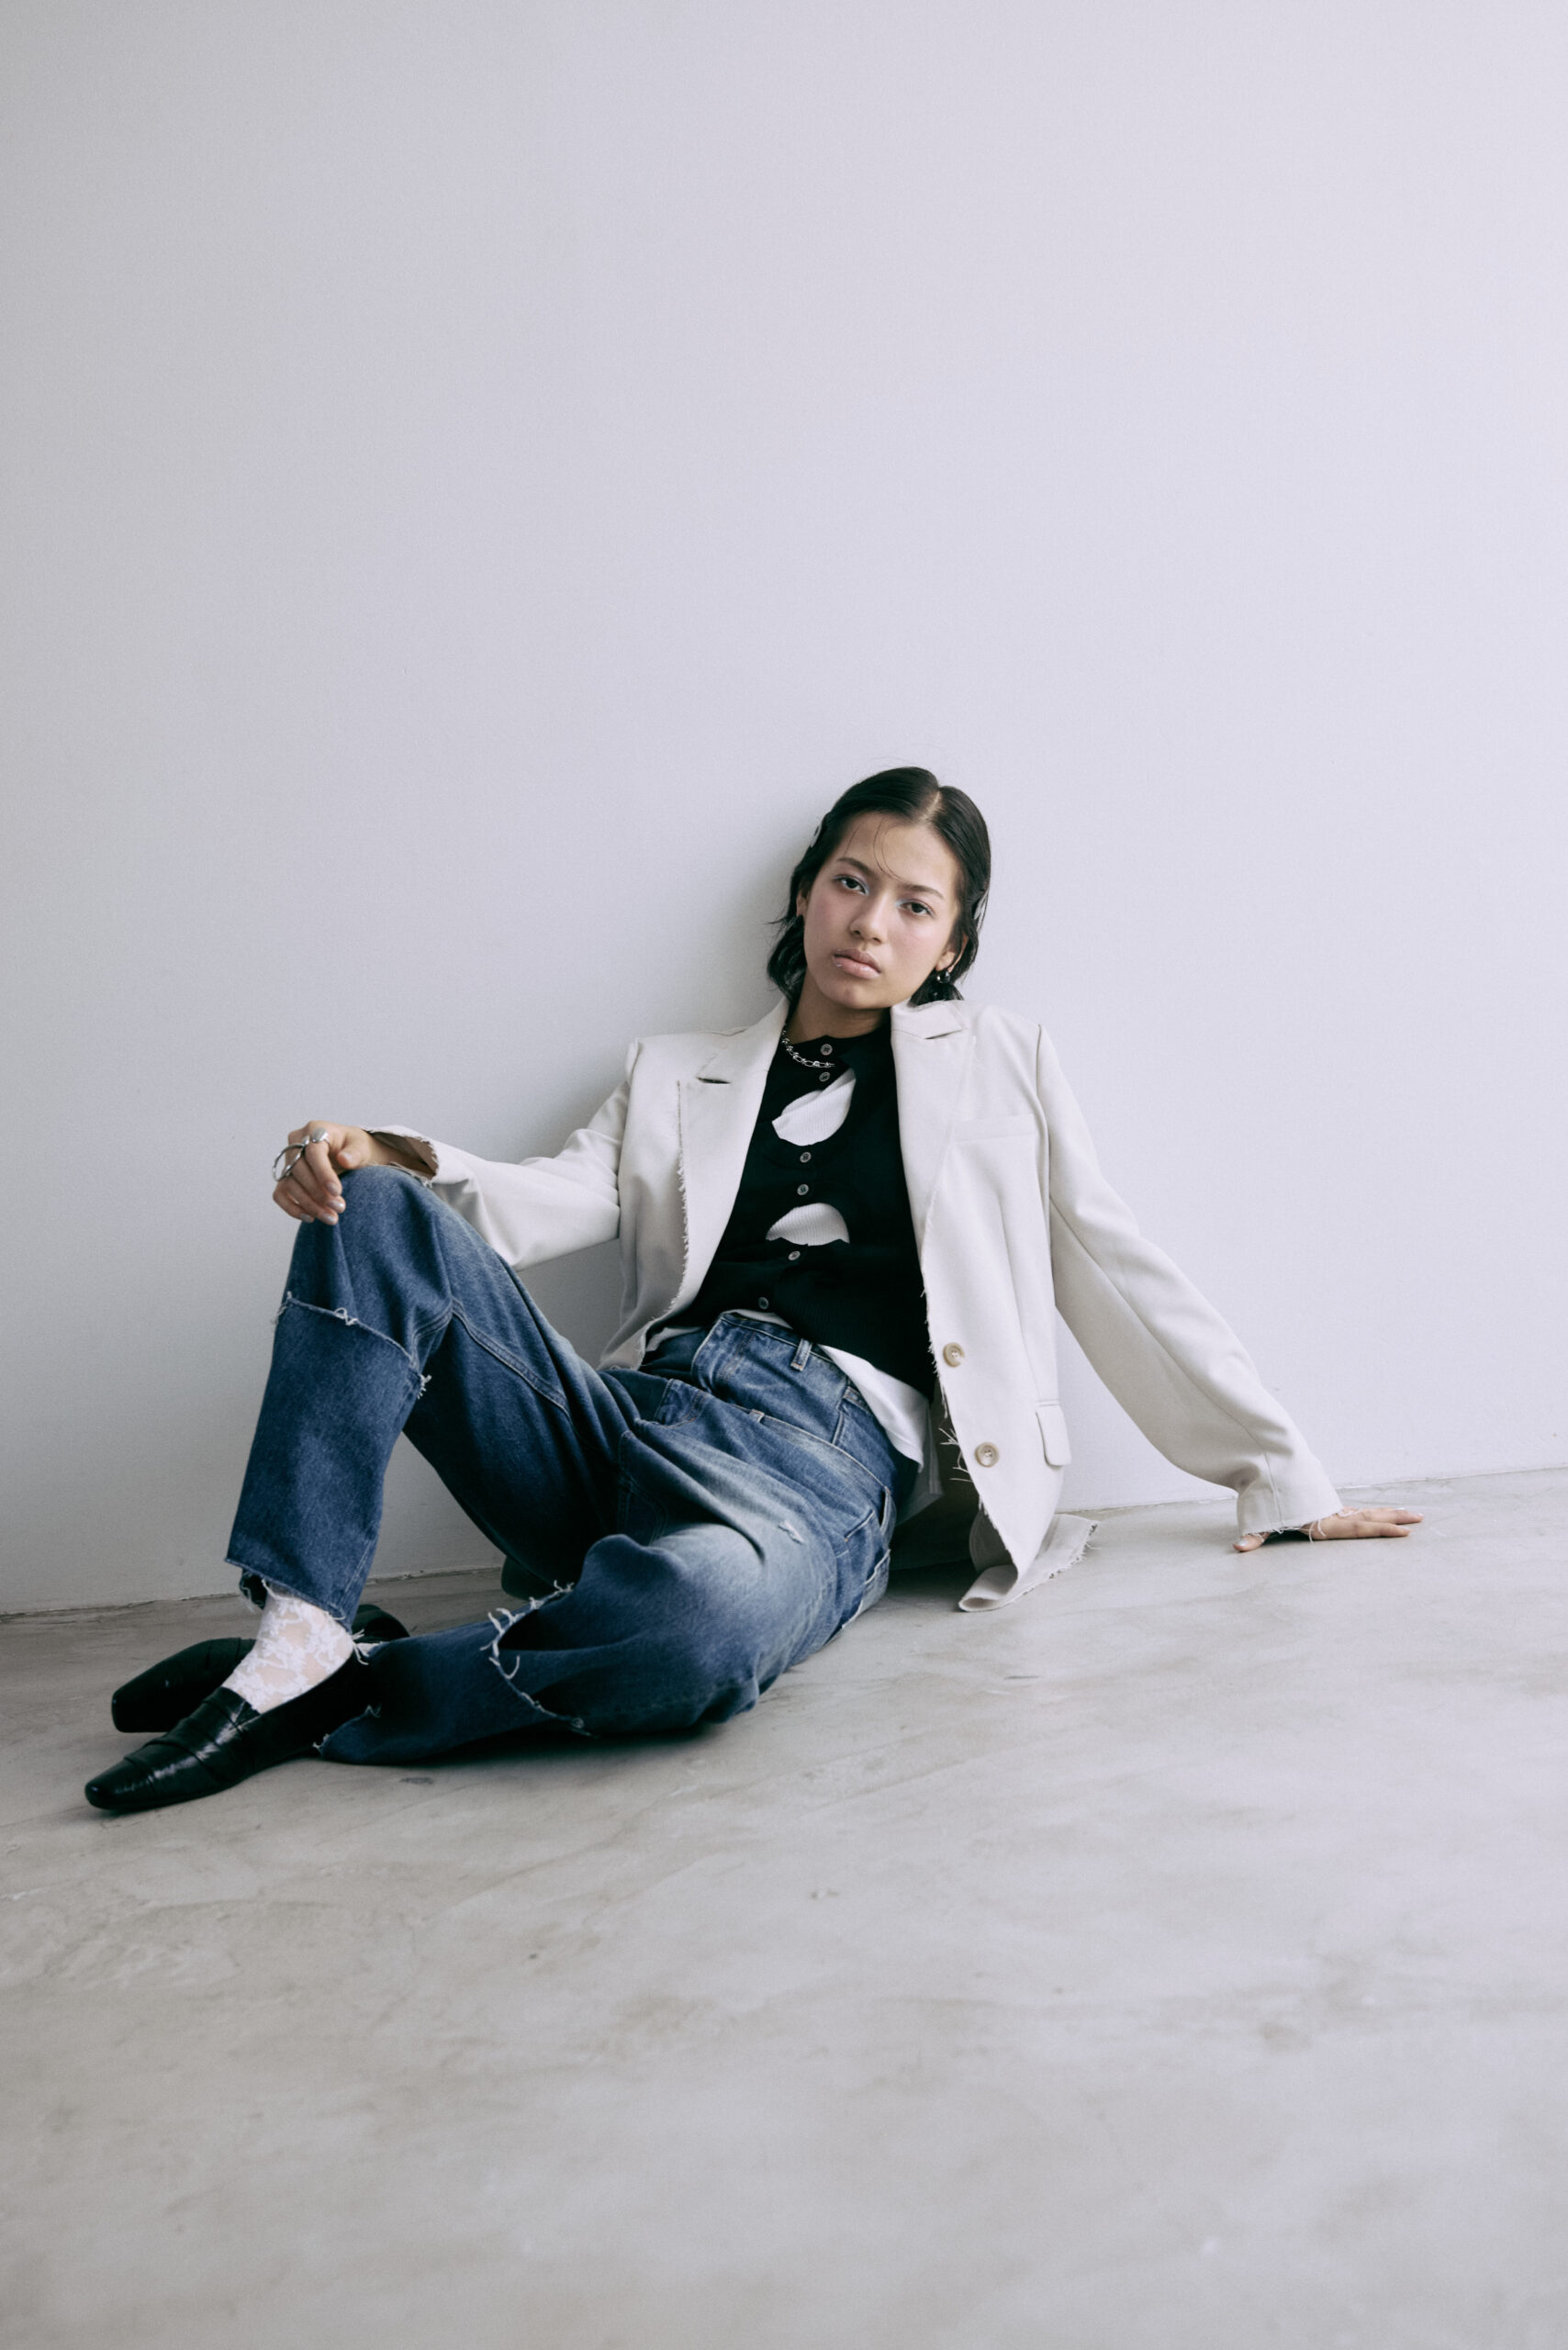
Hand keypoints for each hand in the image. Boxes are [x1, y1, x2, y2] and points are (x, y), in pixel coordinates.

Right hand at [271, 1123, 392, 1223]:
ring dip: (309, 1204)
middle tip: (340, 1208)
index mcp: (315, 1129)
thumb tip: (345, 1159)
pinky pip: (280, 1194)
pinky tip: (310, 1218)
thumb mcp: (361, 1146)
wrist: (347, 1153)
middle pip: (299, 1170)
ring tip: (332, 1218)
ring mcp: (288, 1161)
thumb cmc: (354, 1147)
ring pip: (290, 1184)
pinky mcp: (285, 1177)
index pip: (313, 1152)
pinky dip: (292, 1208)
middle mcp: (296, 1143)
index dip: (323, 1173)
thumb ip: (355, 1152)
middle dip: (319, 1193)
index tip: (337, 1191)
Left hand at [1234, 1505, 1422, 1552]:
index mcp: (1321, 1520)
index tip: (1404, 1532)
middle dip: (1394, 1519)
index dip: (1381, 1531)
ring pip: (1366, 1511)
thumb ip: (1253, 1535)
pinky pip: (1355, 1510)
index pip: (1358, 1528)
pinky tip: (1384, 1514)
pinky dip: (1372, 1512)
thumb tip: (1238, 1548)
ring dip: (1389, 1512)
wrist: (1264, 1462)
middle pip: (1369, 1516)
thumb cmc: (1263, 1494)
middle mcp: (1331, 1512)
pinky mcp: (1328, 1502)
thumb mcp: (1259, 1516)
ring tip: (1413, 1513)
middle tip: (1420, 1519)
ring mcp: (1332, 1506)